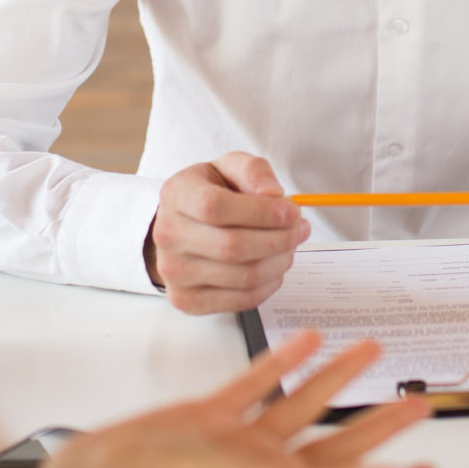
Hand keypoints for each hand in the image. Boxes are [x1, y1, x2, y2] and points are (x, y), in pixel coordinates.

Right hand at [29, 331, 436, 467]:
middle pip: (341, 446)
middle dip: (381, 424)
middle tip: (416, 403)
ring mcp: (241, 443)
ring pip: (302, 406)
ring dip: (338, 379)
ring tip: (371, 349)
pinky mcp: (211, 415)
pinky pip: (256, 384)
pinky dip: (282, 361)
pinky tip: (305, 339)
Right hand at [147, 153, 305, 314]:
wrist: (183, 226)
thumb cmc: (212, 193)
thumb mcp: (230, 167)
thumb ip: (254, 171)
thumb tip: (274, 195)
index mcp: (176, 195)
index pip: (215, 208)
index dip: (261, 212)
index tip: (292, 212)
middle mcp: (168, 235)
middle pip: (232, 246)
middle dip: (279, 239)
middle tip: (300, 229)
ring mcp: (174, 272)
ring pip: (243, 276)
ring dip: (280, 261)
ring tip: (290, 245)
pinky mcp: (187, 300)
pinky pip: (243, 300)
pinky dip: (270, 284)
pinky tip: (275, 266)